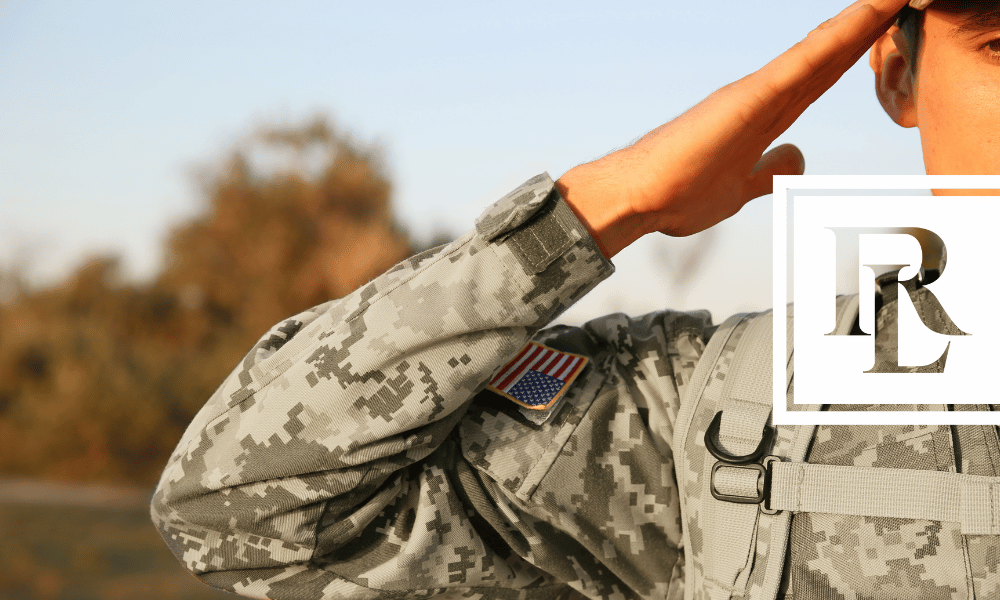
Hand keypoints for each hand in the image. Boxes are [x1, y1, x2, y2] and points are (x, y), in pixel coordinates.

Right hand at [556, 0, 911, 258]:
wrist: (638, 198)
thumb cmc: (677, 196)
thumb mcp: (740, 190)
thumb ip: (769, 172)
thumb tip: (796, 157)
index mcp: (763, 117)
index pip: (822, 76)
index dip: (856, 49)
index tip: (888, 22)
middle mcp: (764, 96)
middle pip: (830, 53)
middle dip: (869, 23)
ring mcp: (757, 93)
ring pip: (825, 48)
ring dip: (863, 18)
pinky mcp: (751, 97)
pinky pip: (808, 61)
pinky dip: (842, 35)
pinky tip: (870, 11)